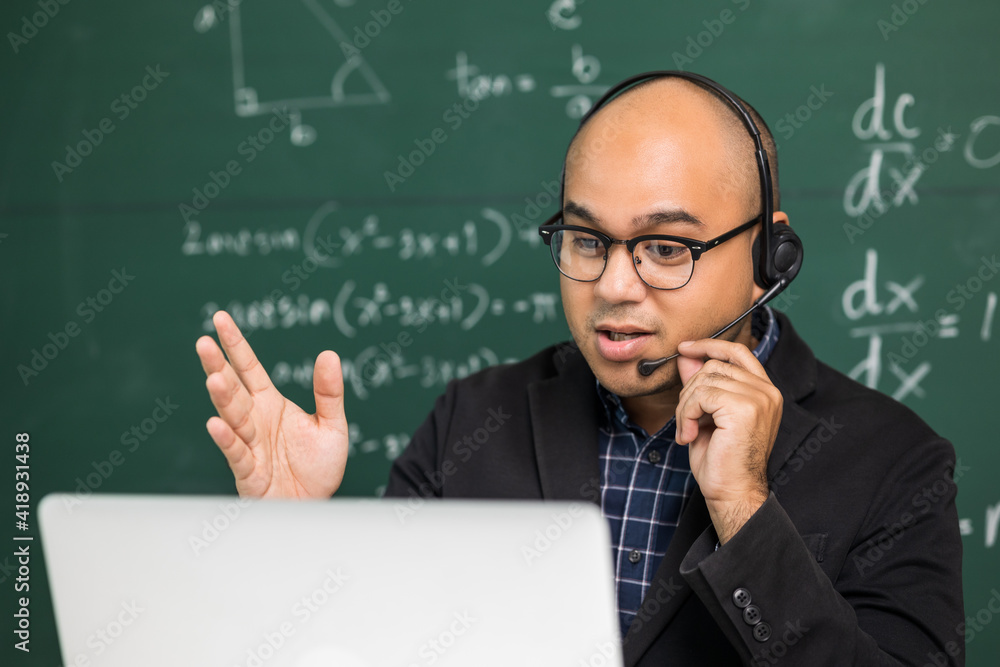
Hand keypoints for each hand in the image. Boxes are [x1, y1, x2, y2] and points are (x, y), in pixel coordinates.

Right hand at [195, 310, 348, 498]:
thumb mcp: (332, 425)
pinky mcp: (249, 472)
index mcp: (271, 404)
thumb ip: (329, 393)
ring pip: (232, 417)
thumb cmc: (319, 467)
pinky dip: (227, 439)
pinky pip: (237, 453)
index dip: (235, 345)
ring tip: (213, 378)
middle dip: (218, 366)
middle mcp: (255, 421)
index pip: (249, 368)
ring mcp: (249, 445)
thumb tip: (329, 353)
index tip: (220, 319)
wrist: (316, 505)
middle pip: (233, 388)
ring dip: (222, 398)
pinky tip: (217, 423)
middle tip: (204, 343)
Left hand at [674, 338, 782, 543]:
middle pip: (713, 366)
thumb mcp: (706, 415)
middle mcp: (767, 391)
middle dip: (689, 391)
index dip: (710, 345)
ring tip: (686, 430)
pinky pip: (701, 395)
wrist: (732, 492)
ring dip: (685, 406)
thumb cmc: (721, 460)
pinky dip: (686, 415)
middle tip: (684, 420)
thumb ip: (701, 383)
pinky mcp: (744, 408)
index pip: (739, 351)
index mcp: (764, 391)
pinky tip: (689, 436)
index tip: (685, 348)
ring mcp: (759, 398)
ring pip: (704, 380)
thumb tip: (686, 355)